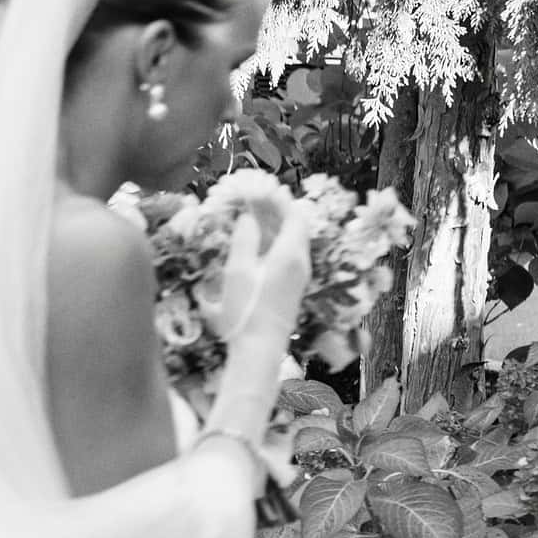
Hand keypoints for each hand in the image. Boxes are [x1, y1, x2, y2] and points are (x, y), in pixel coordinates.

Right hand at [198, 207, 312, 347]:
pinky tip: (254, 240)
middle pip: (294, 224)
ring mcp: (298, 275)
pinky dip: (273, 239)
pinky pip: (287, 252)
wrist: (259, 348)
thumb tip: (248, 217)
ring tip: (249, 213)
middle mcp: (300, 261)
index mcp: (289, 253)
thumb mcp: (237, 271)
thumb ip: (244, 239)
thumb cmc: (245, 311)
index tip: (257, 188)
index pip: (293, 213)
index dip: (276, 198)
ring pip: (290, 238)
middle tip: (251, 197)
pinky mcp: (291, 286)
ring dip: (272, 223)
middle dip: (273, 208)